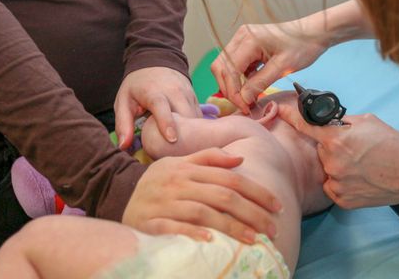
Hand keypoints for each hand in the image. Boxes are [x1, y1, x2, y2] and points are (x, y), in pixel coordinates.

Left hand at [115, 67, 201, 149]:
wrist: (155, 62)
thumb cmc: (137, 86)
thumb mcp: (124, 101)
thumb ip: (123, 124)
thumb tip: (123, 146)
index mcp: (154, 92)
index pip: (162, 107)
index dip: (168, 123)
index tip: (172, 139)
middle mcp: (174, 91)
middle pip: (186, 115)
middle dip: (186, 134)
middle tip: (178, 154)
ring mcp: (187, 93)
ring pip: (196, 117)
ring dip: (193, 133)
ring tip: (186, 150)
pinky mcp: (195, 97)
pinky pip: (199, 116)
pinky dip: (197, 128)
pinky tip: (191, 140)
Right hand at [122, 148, 282, 243]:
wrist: (121, 198)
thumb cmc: (160, 183)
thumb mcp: (181, 163)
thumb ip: (209, 158)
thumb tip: (240, 159)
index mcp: (187, 168)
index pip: (229, 178)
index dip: (256, 191)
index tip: (277, 205)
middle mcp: (177, 183)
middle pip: (222, 195)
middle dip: (252, 212)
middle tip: (273, 228)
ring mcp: (163, 203)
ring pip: (203, 212)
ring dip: (231, 226)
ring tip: (254, 238)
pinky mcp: (149, 223)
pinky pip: (174, 228)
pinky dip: (193, 233)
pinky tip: (213, 241)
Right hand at [212, 21, 328, 113]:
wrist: (314, 33)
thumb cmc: (302, 46)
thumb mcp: (283, 68)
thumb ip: (260, 83)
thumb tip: (243, 99)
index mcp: (248, 39)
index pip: (228, 70)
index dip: (234, 92)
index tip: (245, 107)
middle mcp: (241, 36)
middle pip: (220, 68)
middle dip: (230, 89)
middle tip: (245, 106)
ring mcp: (242, 39)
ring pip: (225, 67)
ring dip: (234, 85)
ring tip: (249, 99)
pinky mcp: (247, 45)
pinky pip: (235, 65)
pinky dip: (240, 79)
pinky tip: (254, 87)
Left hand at [278, 104, 398, 209]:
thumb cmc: (394, 145)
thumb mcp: (367, 121)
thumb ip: (343, 122)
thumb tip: (329, 123)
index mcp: (336, 139)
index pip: (304, 125)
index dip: (290, 115)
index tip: (279, 110)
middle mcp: (332, 162)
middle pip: (321, 150)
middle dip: (333, 146)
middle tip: (355, 148)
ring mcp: (336, 183)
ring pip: (327, 169)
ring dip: (339, 165)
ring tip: (362, 164)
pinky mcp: (342, 200)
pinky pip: (333, 186)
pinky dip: (343, 181)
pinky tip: (361, 177)